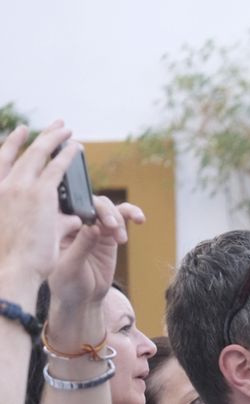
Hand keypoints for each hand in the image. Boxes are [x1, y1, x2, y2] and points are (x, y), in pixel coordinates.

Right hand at [0, 123, 80, 295]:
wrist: (13, 267)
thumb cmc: (16, 257)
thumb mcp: (22, 230)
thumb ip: (51, 220)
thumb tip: (75, 219)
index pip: (2, 160)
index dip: (12, 144)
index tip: (20, 132)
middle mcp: (3, 184)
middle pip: (22, 152)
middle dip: (39, 136)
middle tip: (53, 125)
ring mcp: (20, 187)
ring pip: (40, 154)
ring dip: (54, 139)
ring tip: (66, 129)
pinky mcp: (41, 194)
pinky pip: (57, 168)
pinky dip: (67, 156)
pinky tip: (77, 149)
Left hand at [47, 193, 144, 349]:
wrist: (83, 298)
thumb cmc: (67, 283)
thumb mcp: (70, 266)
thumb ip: (81, 246)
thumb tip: (92, 226)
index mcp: (58, 225)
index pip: (68, 203)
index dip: (80, 201)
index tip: (90, 215)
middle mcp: (75, 221)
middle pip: (91, 203)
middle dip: (104, 212)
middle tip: (111, 227)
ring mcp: (94, 226)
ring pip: (108, 208)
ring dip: (118, 218)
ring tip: (121, 238)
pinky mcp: (110, 234)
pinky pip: (122, 217)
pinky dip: (131, 214)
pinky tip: (139, 219)